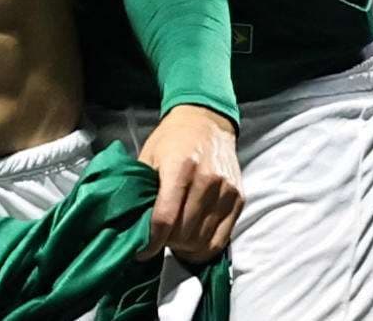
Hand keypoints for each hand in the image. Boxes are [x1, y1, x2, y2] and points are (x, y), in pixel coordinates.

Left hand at [138, 104, 242, 262]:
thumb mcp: (149, 156)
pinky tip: (192, 243)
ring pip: (204, 240)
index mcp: (180, 167)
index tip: (142, 251)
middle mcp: (207, 180)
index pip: (165, 218)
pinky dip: (205, 247)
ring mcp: (226, 190)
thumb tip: (133, 223)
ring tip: (174, 242)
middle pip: (185, 233)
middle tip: (157, 241)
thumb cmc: (172, 139)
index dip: (151, 241)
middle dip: (167, 244)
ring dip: (185, 248)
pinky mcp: (238, 198)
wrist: (207, 121)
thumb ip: (142, 188)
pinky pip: (222, 238)